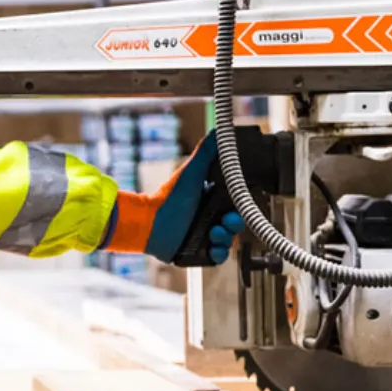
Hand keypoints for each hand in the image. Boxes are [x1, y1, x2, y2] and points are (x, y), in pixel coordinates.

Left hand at [100, 131, 245, 262]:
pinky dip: (218, 254)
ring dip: (226, 238)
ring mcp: (205, 237)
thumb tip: (218, 132)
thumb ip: (206, 153)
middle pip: (236, 225)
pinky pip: (218, 258)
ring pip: (229, 242)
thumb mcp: (191, 173)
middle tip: (225, 221)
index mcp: (212, 201)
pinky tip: (211, 247)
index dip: (241, 207)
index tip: (236, 207)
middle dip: (235, 224)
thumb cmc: (168, 198)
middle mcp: (210, 219)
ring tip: (213, 233)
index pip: (237, 206)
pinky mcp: (199, 253)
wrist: (150, 224)